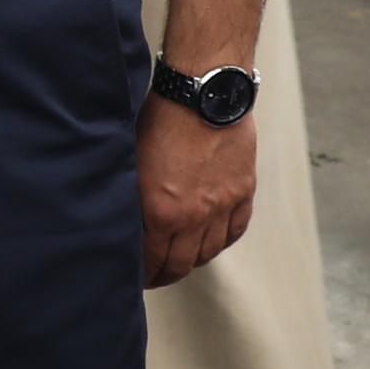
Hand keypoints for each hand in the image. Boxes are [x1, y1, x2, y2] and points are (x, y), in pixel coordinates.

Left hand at [139, 103, 255, 283]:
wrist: (204, 91)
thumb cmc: (159, 119)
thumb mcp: (133, 162)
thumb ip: (133, 198)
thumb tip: (126, 223)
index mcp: (160, 212)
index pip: (150, 262)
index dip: (143, 275)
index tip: (137, 277)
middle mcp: (194, 216)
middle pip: (181, 264)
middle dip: (165, 274)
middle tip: (156, 275)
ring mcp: (222, 205)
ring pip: (209, 252)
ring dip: (194, 260)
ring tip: (182, 258)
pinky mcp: (243, 191)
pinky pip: (235, 230)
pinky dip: (222, 240)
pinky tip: (211, 240)